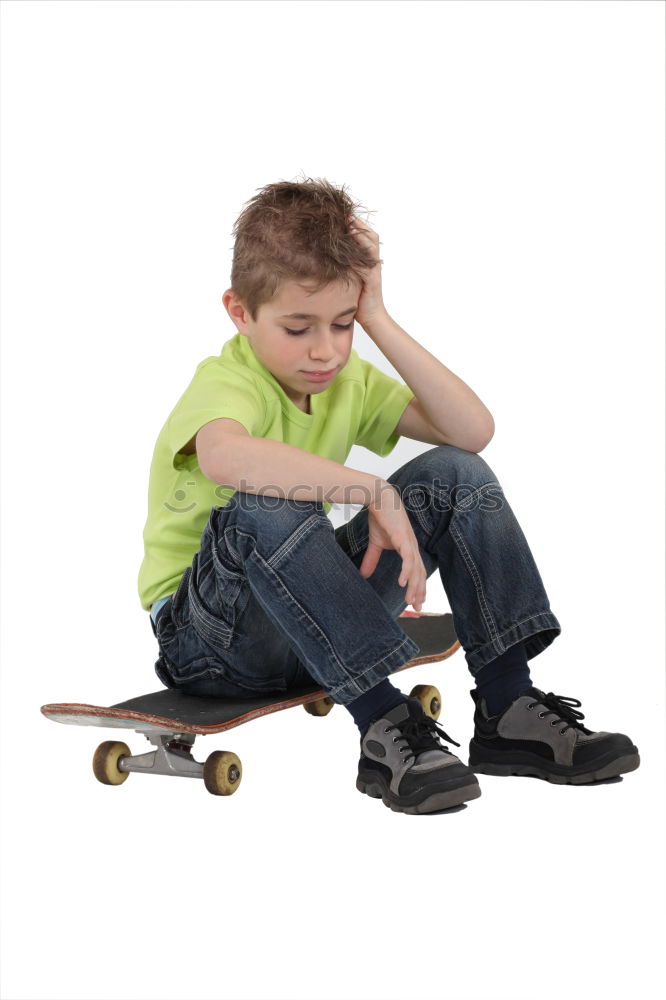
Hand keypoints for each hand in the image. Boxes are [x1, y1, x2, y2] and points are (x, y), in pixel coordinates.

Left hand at [348, 215, 387, 328]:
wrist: (372, 318)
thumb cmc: (358, 299)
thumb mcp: (350, 279)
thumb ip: (343, 267)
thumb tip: (325, 256)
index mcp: (368, 261)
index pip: (366, 236)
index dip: (357, 224)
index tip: (343, 214)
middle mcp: (373, 263)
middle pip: (371, 237)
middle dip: (359, 225)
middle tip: (346, 215)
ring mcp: (374, 271)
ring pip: (371, 248)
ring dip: (361, 237)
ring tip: (349, 227)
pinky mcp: (372, 282)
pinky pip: (366, 267)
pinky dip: (358, 259)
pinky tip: (348, 252)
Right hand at [359, 482, 426, 612]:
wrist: (378, 496)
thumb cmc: (380, 517)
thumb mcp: (376, 543)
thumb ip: (372, 559)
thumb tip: (363, 575)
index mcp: (408, 548)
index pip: (416, 571)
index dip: (417, 587)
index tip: (416, 602)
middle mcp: (412, 547)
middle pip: (420, 573)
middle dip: (419, 592)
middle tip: (417, 608)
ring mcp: (409, 542)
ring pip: (415, 569)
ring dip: (414, 586)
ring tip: (410, 601)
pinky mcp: (402, 537)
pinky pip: (407, 557)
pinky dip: (407, 571)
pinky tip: (402, 582)